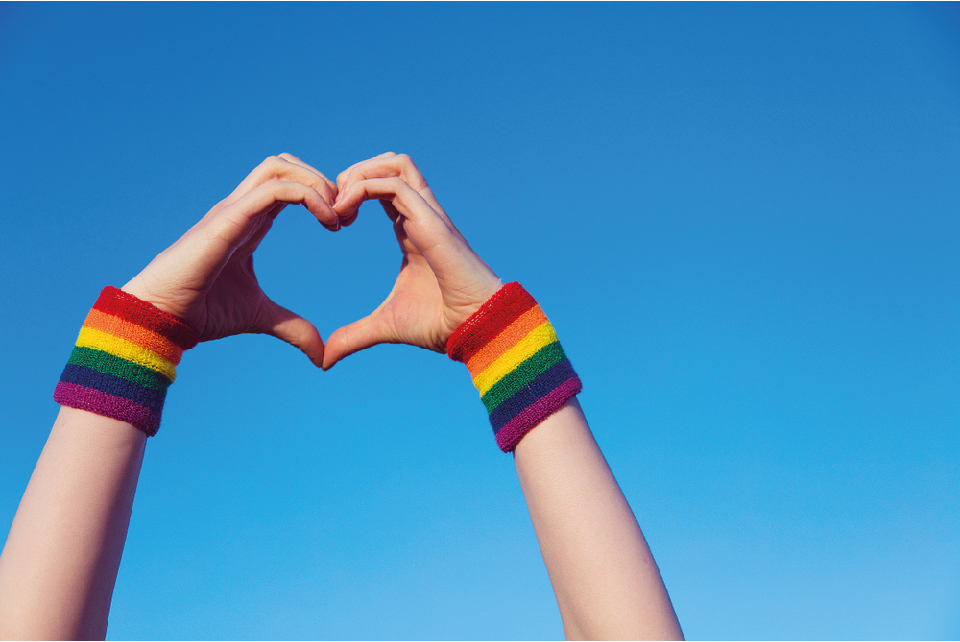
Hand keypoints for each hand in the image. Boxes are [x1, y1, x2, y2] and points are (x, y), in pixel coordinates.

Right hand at [121, 154, 338, 366]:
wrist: (162, 317)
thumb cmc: (201, 312)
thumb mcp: (261, 317)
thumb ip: (293, 328)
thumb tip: (321, 355)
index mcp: (249, 223)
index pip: (287, 186)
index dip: (320, 196)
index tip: (342, 225)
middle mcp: (241, 209)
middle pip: (285, 165)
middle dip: (322, 181)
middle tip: (344, 215)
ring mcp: (232, 210)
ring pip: (279, 167)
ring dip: (317, 183)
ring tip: (336, 217)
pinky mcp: (227, 219)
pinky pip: (274, 190)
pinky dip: (308, 196)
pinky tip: (327, 223)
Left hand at [322, 153, 502, 368]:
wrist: (477, 330)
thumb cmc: (442, 324)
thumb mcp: (385, 327)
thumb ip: (354, 336)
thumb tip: (324, 358)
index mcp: (412, 231)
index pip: (384, 188)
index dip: (354, 193)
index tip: (333, 221)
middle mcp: (422, 216)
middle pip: (390, 164)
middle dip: (355, 173)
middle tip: (333, 205)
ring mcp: (430, 215)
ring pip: (396, 163)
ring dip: (360, 174)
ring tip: (339, 204)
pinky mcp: (432, 222)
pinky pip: (396, 185)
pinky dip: (364, 188)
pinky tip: (346, 215)